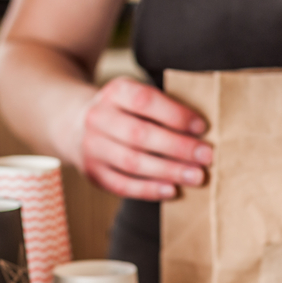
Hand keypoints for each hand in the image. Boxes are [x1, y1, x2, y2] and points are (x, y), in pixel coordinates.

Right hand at [79, 77, 213, 198]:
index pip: (145, 100)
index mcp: (114, 92)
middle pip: (140, 134)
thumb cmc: (124, 111)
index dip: (175, 114)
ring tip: (196, 176)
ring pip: (133, 162)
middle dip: (178, 147)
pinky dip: (149, 190)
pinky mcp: (94, 172)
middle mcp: (99, 118)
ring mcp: (92, 147)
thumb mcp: (136, 96)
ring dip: (169, 171)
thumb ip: (163, 108)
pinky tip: (172, 191)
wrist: (74, 123)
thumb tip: (202, 132)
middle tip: (206, 156)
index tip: (201, 127)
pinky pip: (123, 185)